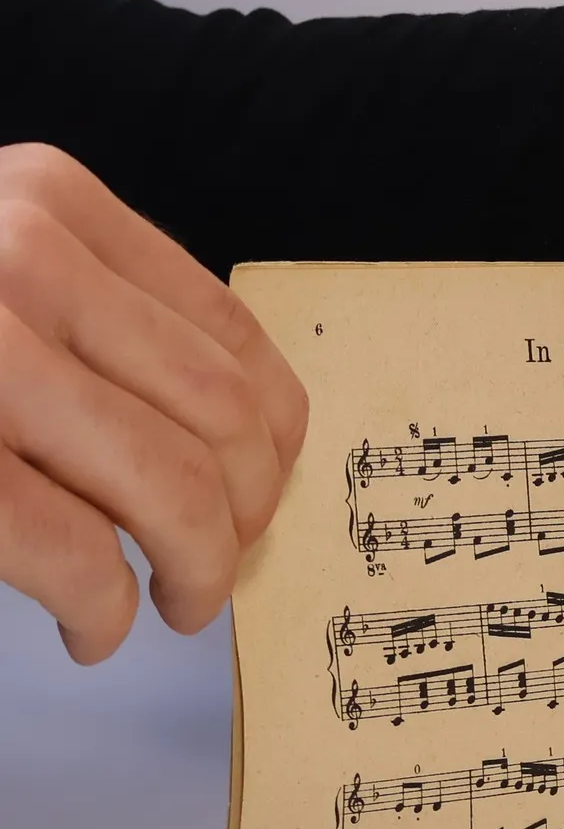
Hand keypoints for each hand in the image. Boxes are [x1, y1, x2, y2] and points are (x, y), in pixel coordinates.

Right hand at [0, 145, 307, 662]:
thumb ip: (89, 309)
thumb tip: (239, 440)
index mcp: (52, 202)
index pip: (232, 333)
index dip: (274, 440)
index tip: (262, 498)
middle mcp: (21, 253)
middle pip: (219, 415)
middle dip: (244, 519)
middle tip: (216, 573)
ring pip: (167, 483)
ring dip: (196, 569)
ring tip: (171, 605)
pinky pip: (65, 543)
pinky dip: (104, 605)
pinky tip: (94, 626)